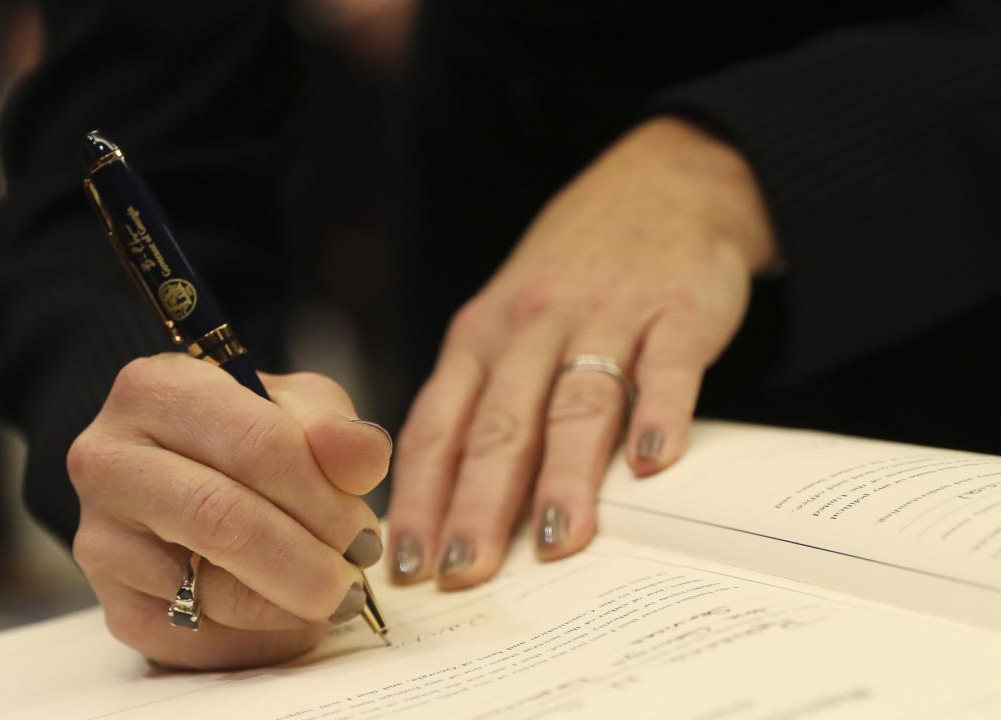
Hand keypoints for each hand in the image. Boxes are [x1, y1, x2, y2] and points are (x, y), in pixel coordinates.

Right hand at [67, 355, 391, 669]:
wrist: (183, 477)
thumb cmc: (245, 436)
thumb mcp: (297, 409)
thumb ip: (335, 430)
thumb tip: (360, 458)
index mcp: (155, 390)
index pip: (255, 444)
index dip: (322, 496)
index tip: (363, 529)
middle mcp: (108, 460)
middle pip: (223, 519)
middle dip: (307, 558)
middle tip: (353, 577)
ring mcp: (101, 538)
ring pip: (211, 588)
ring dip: (289, 603)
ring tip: (328, 592)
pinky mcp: (115, 607)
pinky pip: (199, 639)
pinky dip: (260, 639)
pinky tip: (284, 614)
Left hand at [386, 117, 775, 588]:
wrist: (662, 184)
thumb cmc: (569, 276)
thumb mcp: (504, 325)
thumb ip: (481, 404)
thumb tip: (449, 510)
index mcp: (479, 339)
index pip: (437, 427)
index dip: (421, 497)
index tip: (409, 563)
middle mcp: (531, 327)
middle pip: (499, 425)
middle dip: (477, 502)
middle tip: (464, 569)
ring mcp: (606, 316)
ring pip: (576, 401)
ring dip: (564, 472)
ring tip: (556, 539)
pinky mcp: (677, 309)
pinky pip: (667, 365)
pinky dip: (660, 411)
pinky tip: (655, 463)